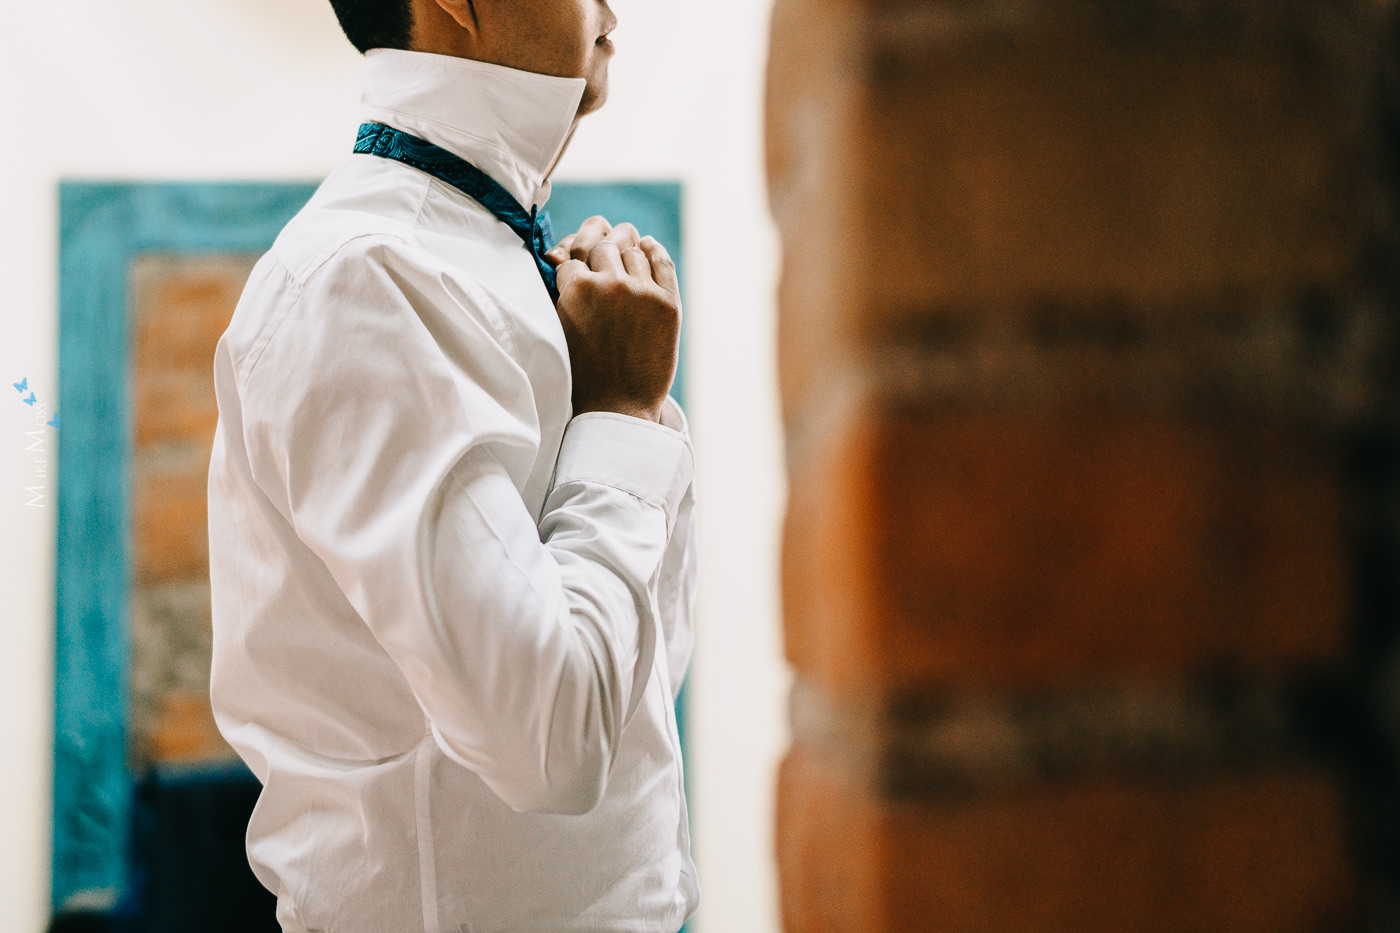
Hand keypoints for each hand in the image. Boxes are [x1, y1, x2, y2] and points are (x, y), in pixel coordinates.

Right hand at [545, 217, 680, 423]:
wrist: (618, 407)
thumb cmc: (583, 371)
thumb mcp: (561, 327)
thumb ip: (564, 291)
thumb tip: (561, 253)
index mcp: (576, 290)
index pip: (572, 257)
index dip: (576, 268)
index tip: (580, 276)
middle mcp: (610, 284)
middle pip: (604, 247)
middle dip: (600, 255)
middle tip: (604, 261)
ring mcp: (642, 292)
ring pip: (632, 251)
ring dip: (626, 255)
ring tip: (624, 263)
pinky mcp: (668, 303)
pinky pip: (662, 261)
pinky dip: (654, 251)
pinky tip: (648, 248)